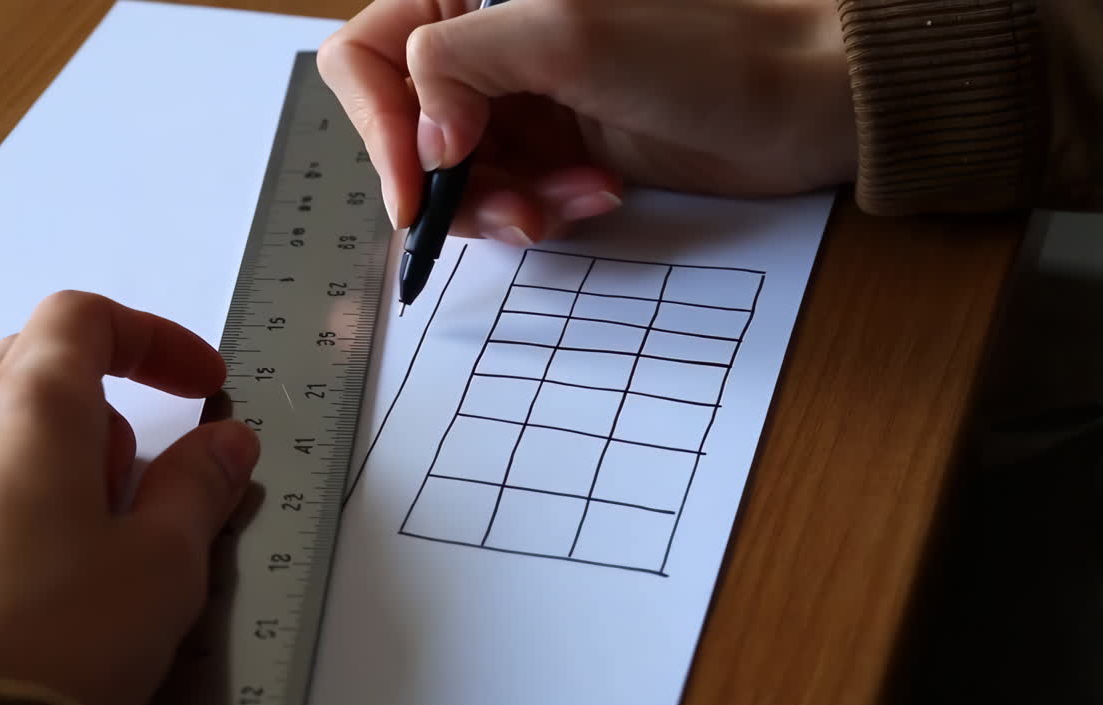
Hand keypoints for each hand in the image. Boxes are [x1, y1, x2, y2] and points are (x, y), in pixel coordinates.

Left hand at [0, 291, 259, 704]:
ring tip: (35, 503)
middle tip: (130, 488)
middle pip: (25, 364)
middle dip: (96, 406)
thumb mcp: (163, 567)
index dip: (151, 339)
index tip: (195, 383)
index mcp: (32, 413)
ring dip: (0, 428)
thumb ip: (198, 487)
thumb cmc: (48, 655)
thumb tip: (225, 444)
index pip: (87, 320)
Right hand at [319, 0, 854, 244]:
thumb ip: (457, 63)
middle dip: (453, 183)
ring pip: (454, 177)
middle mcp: (485, 43)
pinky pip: (506, 196)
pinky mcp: (552, 145)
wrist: (798, 101)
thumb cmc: (704, 48)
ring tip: (570, 203)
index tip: (420, 188)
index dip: (380, 127)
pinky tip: (595, 196)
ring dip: (503, 206)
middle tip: (513, 211)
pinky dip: (539, 210)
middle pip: (406, 131)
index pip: (366, 57)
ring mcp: (518, 99)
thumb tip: (422, 139)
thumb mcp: (566, 33)